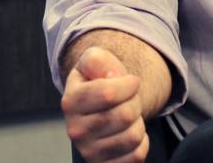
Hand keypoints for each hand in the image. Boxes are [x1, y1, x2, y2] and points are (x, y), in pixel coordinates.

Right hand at [61, 46, 149, 162]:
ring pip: (133, 136)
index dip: (129, 84)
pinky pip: (136, 156)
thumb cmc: (99, 81)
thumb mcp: (94, 61)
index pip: (109, 93)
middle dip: (135, 101)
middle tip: (129, 99)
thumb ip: (97, 59)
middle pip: (125, 115)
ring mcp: (89, 151)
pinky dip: (141, 142)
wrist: (99, 106)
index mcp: (71, 102)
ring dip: (138, 122)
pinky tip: (128, 132)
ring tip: (127, 116)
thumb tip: (108, 74)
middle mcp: (75, 130)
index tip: (131, 82)